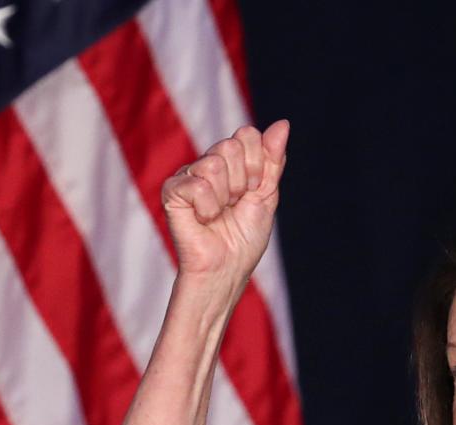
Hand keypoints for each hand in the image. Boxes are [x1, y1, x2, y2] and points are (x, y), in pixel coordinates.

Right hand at [161, 120, 288, 283]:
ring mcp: (188, 176)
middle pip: (230, 145)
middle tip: (234, 204)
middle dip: (241, 181)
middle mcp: (207, 164)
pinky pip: (197, 183)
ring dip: (224, 197)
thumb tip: (283, 124)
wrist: (227, 269)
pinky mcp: (172, 191)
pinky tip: (203, 220)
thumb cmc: (244, 239)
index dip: (257, 165)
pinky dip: (207, 207)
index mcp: (230, 163)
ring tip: (218, 214)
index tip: (252, 191)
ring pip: (214, 163)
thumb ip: (273, 160)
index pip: (247, 135)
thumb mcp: (266, 195)